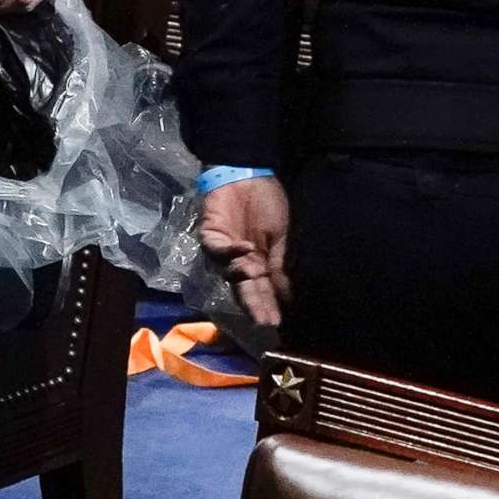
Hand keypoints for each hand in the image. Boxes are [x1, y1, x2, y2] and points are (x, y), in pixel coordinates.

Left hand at [200, 176, 290, 327]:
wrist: (251, 175)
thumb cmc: (268, 203)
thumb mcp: (281, 237)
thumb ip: (280, 265)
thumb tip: (288, 296)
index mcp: (258, 264)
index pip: (263, 291)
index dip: (268, 306)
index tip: (276, 323)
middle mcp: (239, 263)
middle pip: (244, 289)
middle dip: (254, 304)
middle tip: (263, 320)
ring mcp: (223, 251)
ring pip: (229, 273)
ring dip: (242, 277)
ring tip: (257, 277)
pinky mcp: (210, 236)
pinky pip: (218, 249)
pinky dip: (231, 251)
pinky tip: (247, 251)